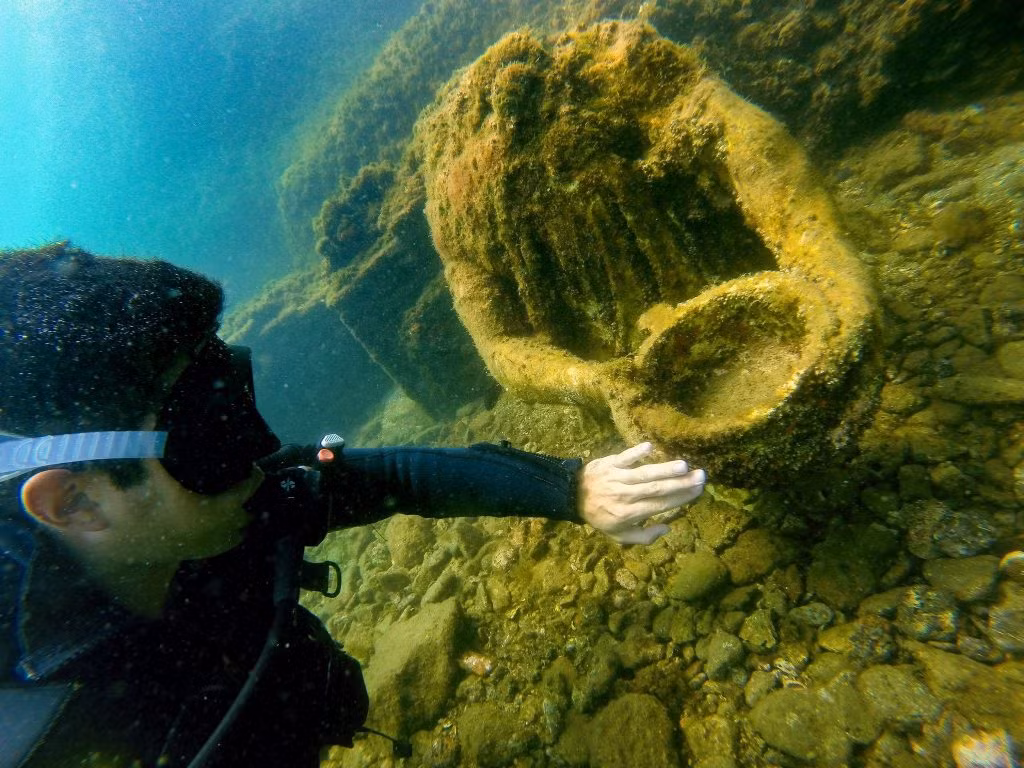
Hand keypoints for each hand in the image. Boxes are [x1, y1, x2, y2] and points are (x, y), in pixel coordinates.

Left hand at [578, 442, 705, 544]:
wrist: (572, 497)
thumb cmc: (600, 517)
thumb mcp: (619, 536)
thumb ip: (644, 536)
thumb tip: (668, 528)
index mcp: (629, 514)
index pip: (660, 505)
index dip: (680, 498)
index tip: (698, 491)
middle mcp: (625, 496)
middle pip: (656, 489)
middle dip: (680, 483)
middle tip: (701, 476)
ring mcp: (617, 478)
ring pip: (644, 473)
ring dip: (664, 469)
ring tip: (684, 465)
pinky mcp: (609, 463)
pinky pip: (624, 457)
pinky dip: (636, 452)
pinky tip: (650, 446)